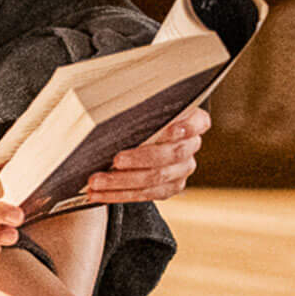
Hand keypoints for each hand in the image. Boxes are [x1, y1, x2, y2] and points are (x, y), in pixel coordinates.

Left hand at [82, 106, 208, 203]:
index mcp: (192, 120)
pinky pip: (145, 195)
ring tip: (96, 182)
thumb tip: (108, 100)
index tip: (170, 129)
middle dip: (140, 159)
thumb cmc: (137, 112)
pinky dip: (119, 194)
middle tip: (115, 160)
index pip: (198, 123)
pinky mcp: (168, 187)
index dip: (186, 127)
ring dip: (121, 182)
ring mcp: (181, 169)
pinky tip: (98, 193)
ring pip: (155, 179)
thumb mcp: (139, 103)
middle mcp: (190, 146)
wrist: (139, 133)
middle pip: (170, 155)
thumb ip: (134, 104)